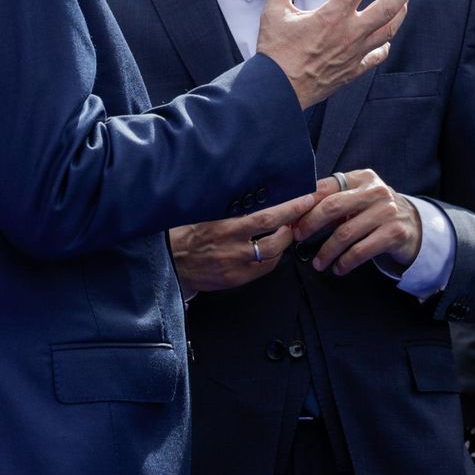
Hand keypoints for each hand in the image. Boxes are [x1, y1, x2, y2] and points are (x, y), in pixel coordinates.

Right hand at [169, 192, 318, 293]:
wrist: (170, 262)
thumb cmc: (185, 234)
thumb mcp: (205, 213)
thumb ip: (229, 207)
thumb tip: (255, 194)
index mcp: (224, 226)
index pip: (266, 217)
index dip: (289, 209)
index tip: (304, 199)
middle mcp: (232, 248)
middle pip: (275, 239)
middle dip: (292, 227)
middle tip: (298, 216)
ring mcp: (235, 267)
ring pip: (273, 256)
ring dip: (284, 243)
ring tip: (285, 231)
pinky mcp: (235, 280)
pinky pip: (263, 270)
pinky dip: (273, 258)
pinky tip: (272, 249)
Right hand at [255, 0, 414, 107]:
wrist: (279, 92)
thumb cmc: (275, 54)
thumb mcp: (274, 15)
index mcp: (332, 16)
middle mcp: (349, 33)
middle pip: (389, 8)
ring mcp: (354, 54)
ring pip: (388, 31)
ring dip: (400, 13)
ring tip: (405, 1)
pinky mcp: (352, 71)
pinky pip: (375, 57)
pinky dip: (383, 46)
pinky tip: (385, 42)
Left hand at [293, 171, 421, 274]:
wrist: (413, 227)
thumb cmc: (375, 213)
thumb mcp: (358, 200)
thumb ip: (332, 201)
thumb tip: (295, 215)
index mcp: (361, 178)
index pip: (326, 187)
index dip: (304, 204)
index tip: (291, 220)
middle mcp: (375, 191)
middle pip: (332, 207)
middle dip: (310, 224)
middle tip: (298, 238)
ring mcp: (387, 212)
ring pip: (345, 233)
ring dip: (326, 251)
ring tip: (318, 263)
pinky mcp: (394, 233)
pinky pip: (361, 251)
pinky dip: (345, 262)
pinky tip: (338, 268)